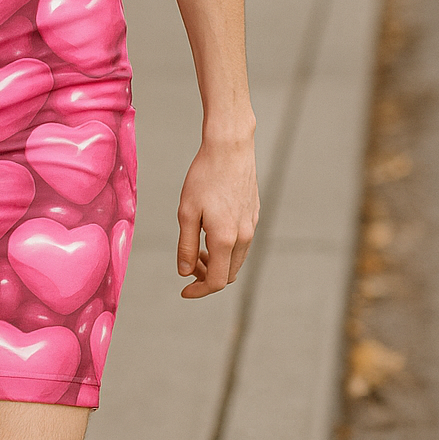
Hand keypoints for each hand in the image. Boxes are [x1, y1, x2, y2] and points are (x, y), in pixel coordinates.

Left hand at [176, 132, 258, 297]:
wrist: (230, 148)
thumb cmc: (204, 177)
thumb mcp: (187, 212)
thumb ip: (186, 246)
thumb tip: (185, 272)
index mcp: (226, 239)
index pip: (217, 281)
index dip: (199, 291)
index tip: (184, 291)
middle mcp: (244, 237)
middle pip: (229, 274)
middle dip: (207, 276)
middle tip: (188, 264)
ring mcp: (252, 225)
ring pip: (237, 259)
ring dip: (218, 262)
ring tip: (198, 248)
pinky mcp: (254, 213)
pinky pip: (242, 242)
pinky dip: (227, 248)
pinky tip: (211, 230)